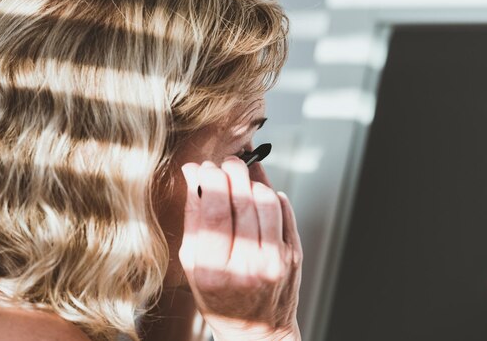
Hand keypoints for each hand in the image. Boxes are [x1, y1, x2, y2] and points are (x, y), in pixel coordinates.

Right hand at [179, 157, 302, 340]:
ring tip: (242, 176)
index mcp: (215, 270)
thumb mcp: (193, 264)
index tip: (205, 167)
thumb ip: (193, 217)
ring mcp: (276, 261)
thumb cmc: (219, 296)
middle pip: (243, 202)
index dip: (210, 180)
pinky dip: (271, 194)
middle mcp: (248, 266)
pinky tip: (259, 193)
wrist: (257, 329)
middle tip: (226, 163)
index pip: (215, 212)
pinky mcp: (294, 255)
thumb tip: (193, 174)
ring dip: (253, 180)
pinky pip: (284, 211)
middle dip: (233, 172)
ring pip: (267, 202)